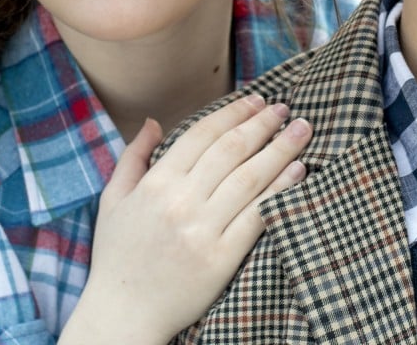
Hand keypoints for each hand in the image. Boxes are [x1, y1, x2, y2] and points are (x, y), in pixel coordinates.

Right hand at [60, 94, 311, 343]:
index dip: (233, 113)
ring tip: (302, 130)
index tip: (256, 100)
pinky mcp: (222, 258)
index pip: (202, 135)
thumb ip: (132, 157)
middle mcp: (180, 203)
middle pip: (232, 150)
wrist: (124, 315)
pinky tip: (298, 171)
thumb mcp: (113, 201)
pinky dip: (280, 190)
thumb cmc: (118, 257)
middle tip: (285, 109)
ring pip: (250, 178)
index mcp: (155, 184)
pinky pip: (258, 216)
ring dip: (281, 149)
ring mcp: (202, 231)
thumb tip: (153, 122)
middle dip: (262, 124)